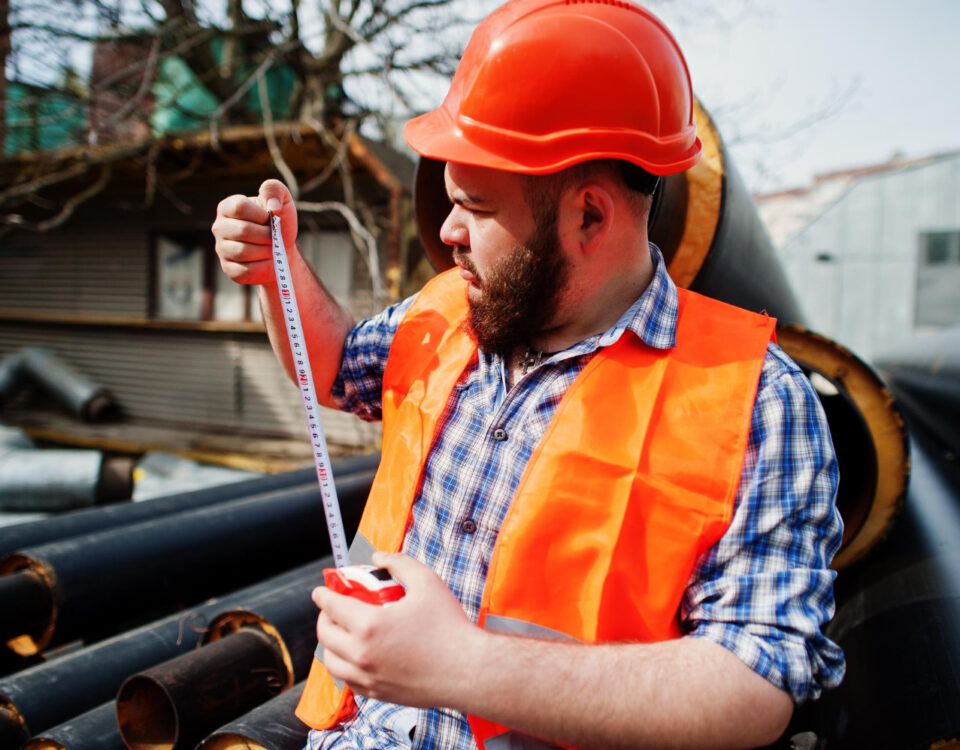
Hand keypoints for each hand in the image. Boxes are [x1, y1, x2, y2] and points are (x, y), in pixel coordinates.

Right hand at [211, 179, 297, 285]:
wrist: (283, 251)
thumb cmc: (279, 223)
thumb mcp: (282, 201)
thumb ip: (275, 190)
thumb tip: (272, 205)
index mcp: (228, 207)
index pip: (239, 207)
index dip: (260, 215)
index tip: (269, 218)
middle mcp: (220, 227)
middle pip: (243, 230)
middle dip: (266, 235)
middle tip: (275, 237)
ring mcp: (222, 249)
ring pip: (244, 252)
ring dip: (266, 251)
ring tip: (272, 248)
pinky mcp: (229, 269)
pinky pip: (246, 270)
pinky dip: (263, 266)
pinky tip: (267, 261)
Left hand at [313, 552, 483, 708]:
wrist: (468, 670)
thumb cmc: (450, 628)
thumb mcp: (426, 582)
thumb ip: (399, 564)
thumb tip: (378, 558)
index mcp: (369, 626)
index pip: (332, 607)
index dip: (323, 595)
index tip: (321, 590)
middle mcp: (362, 655)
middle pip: (325, 634)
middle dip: (325, 617)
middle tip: (334, 609)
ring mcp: (369, 678)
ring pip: (331, 662)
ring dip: (331, 644)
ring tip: (342, 633)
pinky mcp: (378, 694)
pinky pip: (348, 681)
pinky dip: (345, 666)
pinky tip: (357, 656)